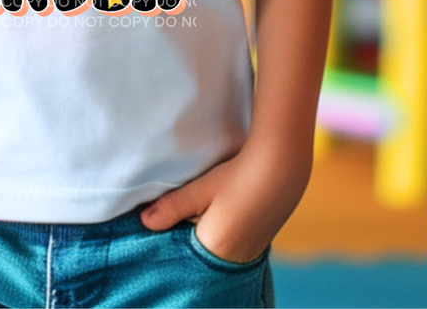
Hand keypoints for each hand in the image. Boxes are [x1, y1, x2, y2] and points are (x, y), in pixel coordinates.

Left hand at [138, 150, 303, 264]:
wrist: (282, 167)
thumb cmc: (238, 177)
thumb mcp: (200, 189)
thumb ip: (171, 207)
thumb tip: (144, 222)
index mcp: (215, 250)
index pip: (183, 257)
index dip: (171, 243)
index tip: (161, 229)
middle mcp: (235, 259)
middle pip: (200, 258)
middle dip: (186, 242)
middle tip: (178, 218)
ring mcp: (250, 253)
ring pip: (215, 253)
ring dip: (204, 238)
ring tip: (200, 213)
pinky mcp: (260, 244)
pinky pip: (232, 249)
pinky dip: (220, 237)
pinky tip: (219, 215)